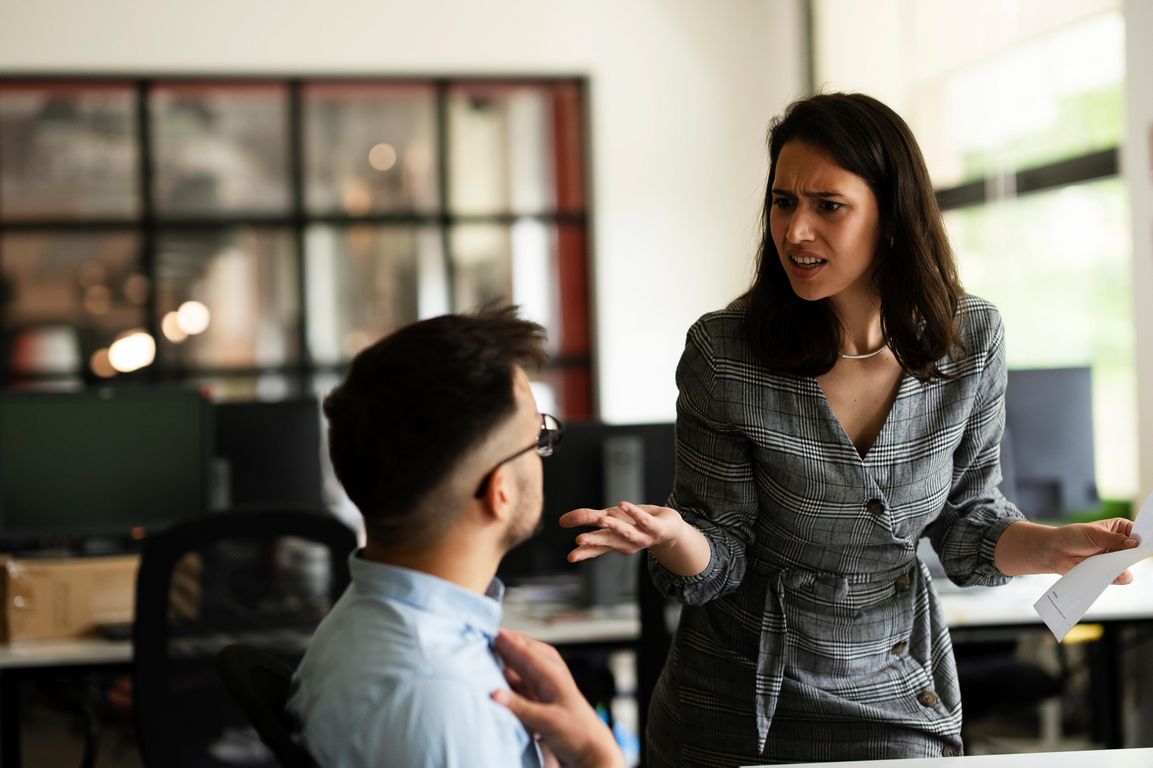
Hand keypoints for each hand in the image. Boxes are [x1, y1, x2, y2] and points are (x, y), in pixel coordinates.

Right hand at [490, 629, 623, 767]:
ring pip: (529, 664)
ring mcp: (549, 686)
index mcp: (553, 676)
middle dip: (513, 642)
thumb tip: (494, 693)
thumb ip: (519, 707)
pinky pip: (528, 679)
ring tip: (498, 647)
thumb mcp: (546, 721)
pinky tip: (506, 673)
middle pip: (530, 652)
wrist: (591, 750)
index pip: (527, 654)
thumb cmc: (576, 733)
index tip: (493, 633)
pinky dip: (516, 673)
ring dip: (514, 655)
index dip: (510, 643)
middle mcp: (551, 676)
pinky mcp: (545, 699)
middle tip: (493, 634)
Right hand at [559, 501, 685, 561]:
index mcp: (614, 542)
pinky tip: (622, 504)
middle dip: (595, 541)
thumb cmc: (636, 524)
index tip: (571, 557)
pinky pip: (644, 520)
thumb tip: (561, 521)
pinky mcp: (655, 527)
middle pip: (608, 541)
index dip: (584, 552)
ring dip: (614, 526)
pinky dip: (634, 513)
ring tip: (601, 519)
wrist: (669, 529)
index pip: (597, 548)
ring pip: (626, 532)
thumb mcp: (610, 519)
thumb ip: (587, 519)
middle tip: (580, 540)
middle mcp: (627, 542)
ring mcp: (642, 536)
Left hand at [1049, 517, 1138, 583]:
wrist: (1056, 551)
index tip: (1146, 543)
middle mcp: (1121, 544)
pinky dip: (1119, 576)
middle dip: (1137, 553)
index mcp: (1120, 528)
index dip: (1145, 537)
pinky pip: (1122, 577)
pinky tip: (1111, 572)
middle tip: (1130, 554)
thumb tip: (1135, 543)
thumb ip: (1115, 539)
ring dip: (1125, 565)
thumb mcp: (1095, 534)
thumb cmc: (1073, 537)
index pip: (1140, 532)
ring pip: (1130, 565)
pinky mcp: (1110, 572)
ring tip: (1111, 561)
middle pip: (1138, 550)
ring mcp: (1116, 559)